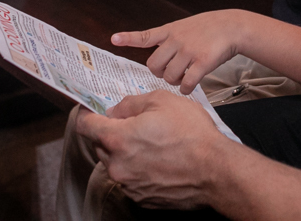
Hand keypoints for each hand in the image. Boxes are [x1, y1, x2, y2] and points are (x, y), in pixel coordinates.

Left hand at [75, 91, 233, 208]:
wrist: (215, 170)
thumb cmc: (192, 134)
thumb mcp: (162, 101)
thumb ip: (131, 103)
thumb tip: (117, 110)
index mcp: (117, 139)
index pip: (85, 126)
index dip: (87, 114)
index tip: (93, 111)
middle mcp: (118, 165)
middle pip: (100, 145)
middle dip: (112, 133)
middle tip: (136, 124)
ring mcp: (129, 184)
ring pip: (116, 163)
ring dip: (126, 152)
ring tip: (154, 144)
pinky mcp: (142, 198)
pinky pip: (132, 179)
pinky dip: (139, 169)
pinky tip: (160, 160)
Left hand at [112, 10, 246, 94]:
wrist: (231, 27)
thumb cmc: (208, 29)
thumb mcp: (184, 26)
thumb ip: (169, 39)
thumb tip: (157, 61)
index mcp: (170, 31)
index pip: (145, 36)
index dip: (128, 38)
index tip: (113, 39)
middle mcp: (176, 40)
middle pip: (153, 65)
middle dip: (159, 73)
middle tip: (168, 72)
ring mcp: (189, 51)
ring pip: (169, 77)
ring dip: (174, 81)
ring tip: (183, 76)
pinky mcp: (202, 62)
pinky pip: (186, 83)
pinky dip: (186, 88)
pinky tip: (191, 84)